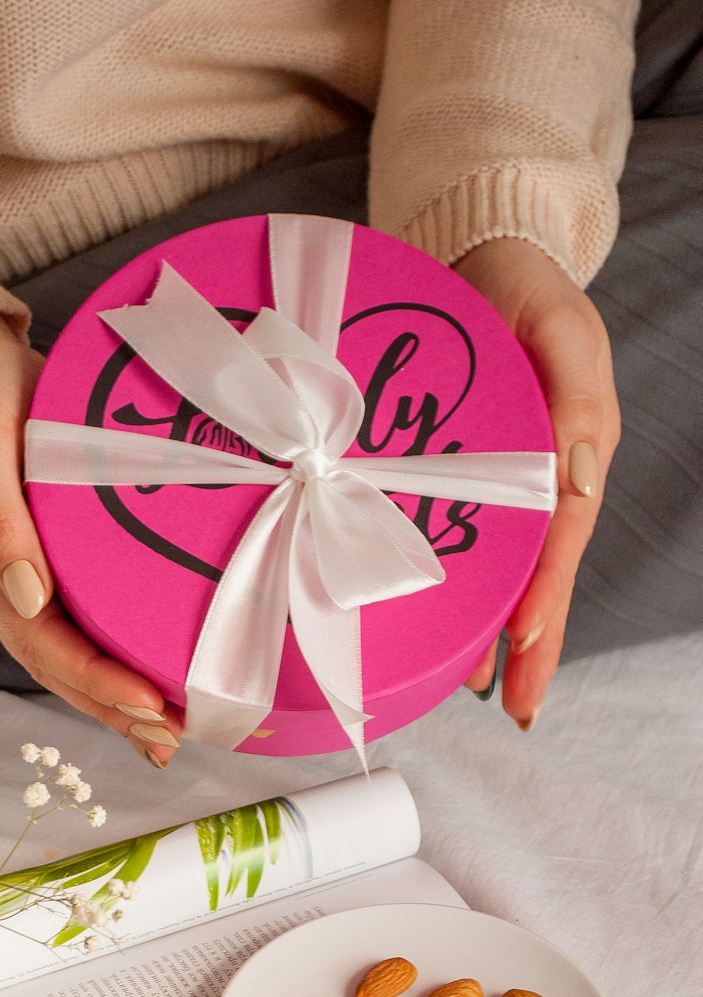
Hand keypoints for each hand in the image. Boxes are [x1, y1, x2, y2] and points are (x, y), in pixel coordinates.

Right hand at [0, 306, 180, 765]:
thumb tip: (28, 598)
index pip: (39, 642)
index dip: (93, 680)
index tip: (149, 703)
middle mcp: (0, 581)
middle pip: (57, 665)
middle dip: (112, 708)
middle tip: (171, 741)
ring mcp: (23, 571)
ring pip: (70, 651)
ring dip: (116, 696)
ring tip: (169, 732)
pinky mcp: (51, 552)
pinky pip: (85, 617)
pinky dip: (117, 651)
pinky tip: (151, 673)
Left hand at [452, 239, 619, 729]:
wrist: (481, 260)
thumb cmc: (526, 290)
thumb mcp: (562, 329)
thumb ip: (577, 399)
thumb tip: (583, 479)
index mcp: (577, 450)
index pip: (561, 539)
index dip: (544, 597)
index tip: (524, 650)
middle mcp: (546, 479)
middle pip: (542, 573)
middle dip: (531, 644)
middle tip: (516, 705)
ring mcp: (509, 482)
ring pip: (508, 568)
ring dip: (494, 627)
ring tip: (472, 683)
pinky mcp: (468, 474)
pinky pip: (470, 539)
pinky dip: (462, 582)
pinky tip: (444, 620)